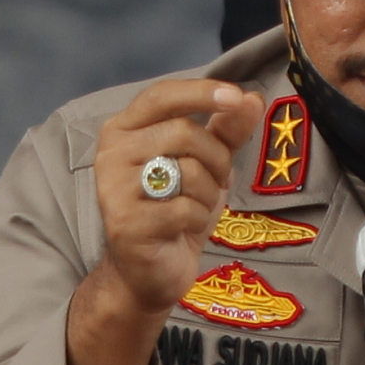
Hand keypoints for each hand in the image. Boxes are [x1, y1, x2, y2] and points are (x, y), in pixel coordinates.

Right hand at [86, 78, 264, 325]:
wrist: (147, 272)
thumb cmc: (174, 211)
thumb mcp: (206, 166)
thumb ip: (226, 131)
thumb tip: (253, 98)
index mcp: (124, 129)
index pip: (161, 95)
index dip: (201, 92)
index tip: (237, 97)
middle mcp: (111, 153)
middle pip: (184, 132)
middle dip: (217, 157)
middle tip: (220, 179)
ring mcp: (114, 189)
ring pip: (187, 169)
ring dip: (208, 192)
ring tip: (196, 206)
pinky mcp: (125, 223)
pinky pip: (185, 208)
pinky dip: (197, 218)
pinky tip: (182, 228)